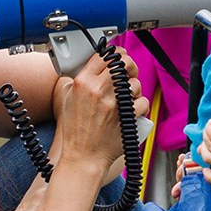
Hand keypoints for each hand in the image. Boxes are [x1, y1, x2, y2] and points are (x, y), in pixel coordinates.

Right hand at [49, 52, 141, 177]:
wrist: (83, 157)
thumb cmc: (75, 131)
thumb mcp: (68, 99)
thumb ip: (80, 80)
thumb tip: (95, 65)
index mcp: (83, 82)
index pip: (104, 55)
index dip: (114, 53)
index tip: (118, 56)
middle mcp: (99, 90)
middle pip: (124, 63)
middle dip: (129, 65)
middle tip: (128, 72)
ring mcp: (114, 104)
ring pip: (136, 83)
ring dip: (135, 88)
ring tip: (127, 96)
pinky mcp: (128, 116)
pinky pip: (142, 102)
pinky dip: (140, 105)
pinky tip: (131, 110)